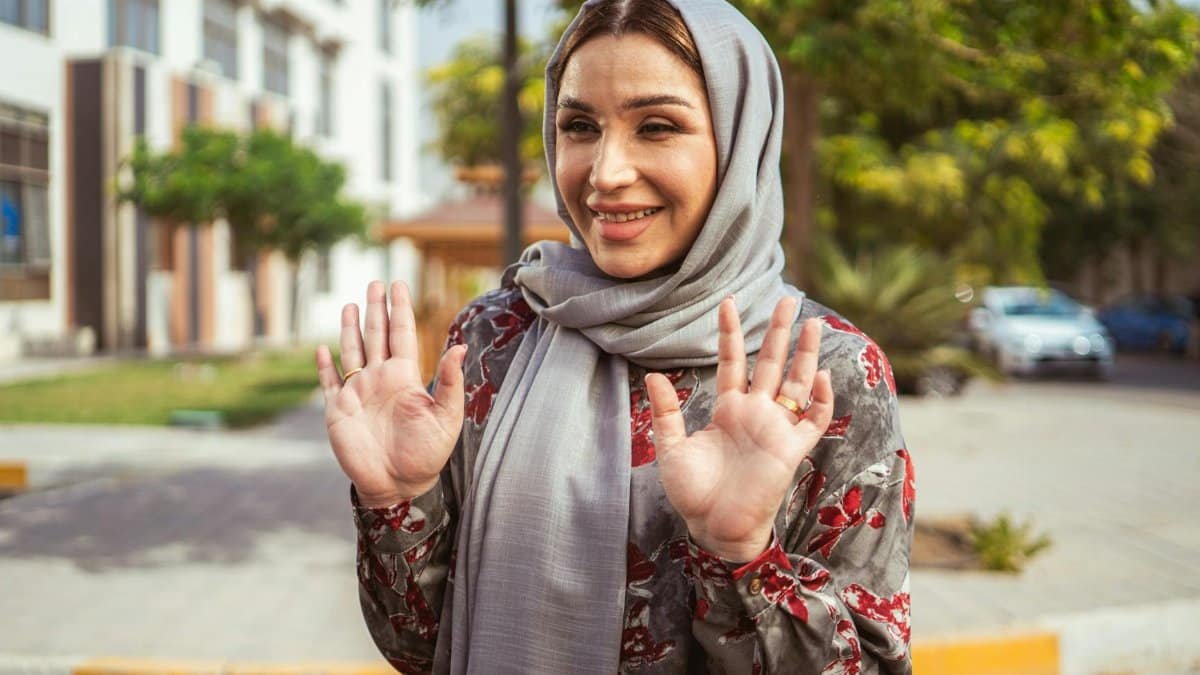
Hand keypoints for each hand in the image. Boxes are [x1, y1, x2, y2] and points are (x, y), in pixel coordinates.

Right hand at [315, 281, 466, 506]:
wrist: (399, 485)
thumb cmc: (427, 454)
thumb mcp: (446, 417)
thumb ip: (450, 382)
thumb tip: (460, 348)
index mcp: (404, 377)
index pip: (401, 334)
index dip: (400, 309)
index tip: (399, 284)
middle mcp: (380, 379)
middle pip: (376, 335)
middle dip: (375, 309)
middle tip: (375, 282)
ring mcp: (357, 393)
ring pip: (352, 352)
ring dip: (349, 329)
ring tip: (350, 304)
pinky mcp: (337, 410)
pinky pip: (328, 383)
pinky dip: (324, 366)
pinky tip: (321, 349)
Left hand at [648, 297, 833, 561]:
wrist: (713, 528)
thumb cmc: (692, 492)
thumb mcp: (672, 449)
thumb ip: (666, 413)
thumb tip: (652, 376)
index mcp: (727, 409)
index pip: (732, 362)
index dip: (731, 333)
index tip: (727, 302)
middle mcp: (755, 413)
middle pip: (772, 364)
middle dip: (780, 333)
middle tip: (789, 301)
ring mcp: (776, 429)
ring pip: (797, 384)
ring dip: (807, 356)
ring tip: (814, 325)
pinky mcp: (791, 450)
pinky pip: (813, 420)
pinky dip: (820, 400)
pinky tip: (819, 376)